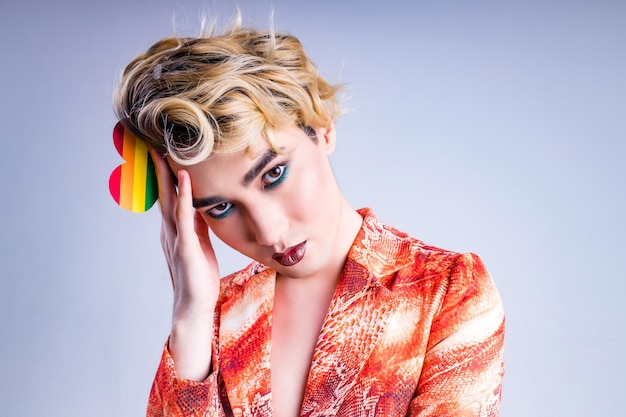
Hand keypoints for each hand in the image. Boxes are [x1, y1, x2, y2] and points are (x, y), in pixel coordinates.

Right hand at [151, 149, 217, 380]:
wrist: (194, 307)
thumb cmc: (198, 277)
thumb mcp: (199, 244)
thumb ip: (197, 224)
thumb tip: (200, 205)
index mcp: (175, 229)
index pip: (169, 196)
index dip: (167, 174)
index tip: (165, 151)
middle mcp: (170, 230)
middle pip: (163, 193)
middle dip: (159, 168)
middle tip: (154, 141)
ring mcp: (175, 238)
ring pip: (169, 200)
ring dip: (167, 175)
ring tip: (164, 151)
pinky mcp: (185, 247)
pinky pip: (183, 216)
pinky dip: (184, 196)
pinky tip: (184, 178)